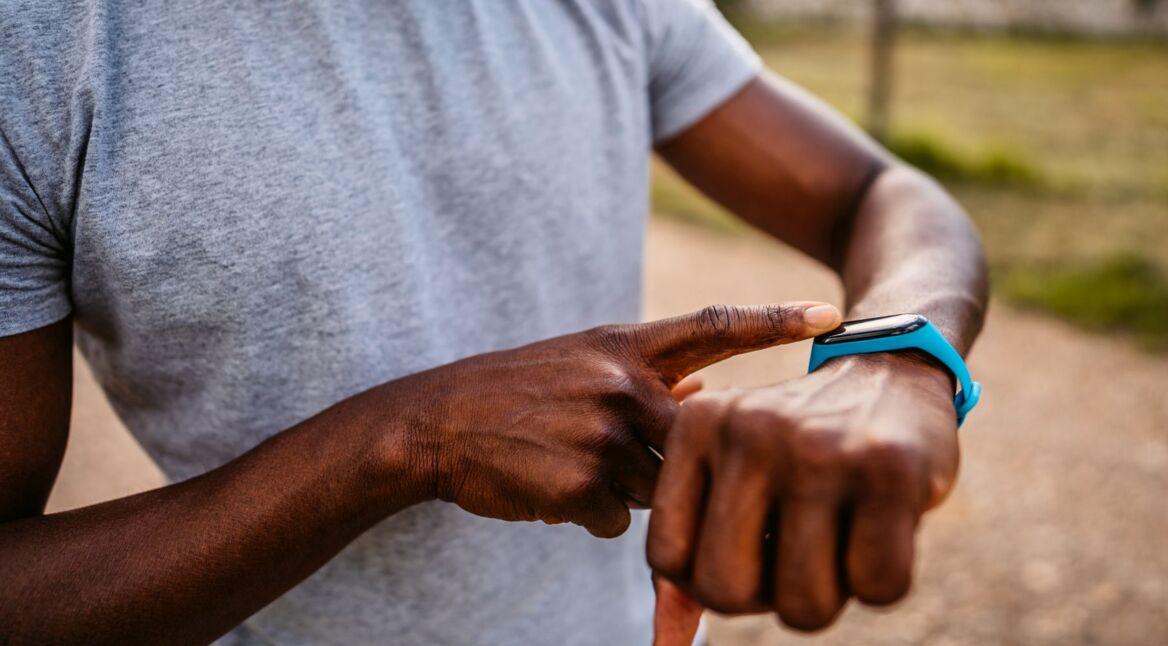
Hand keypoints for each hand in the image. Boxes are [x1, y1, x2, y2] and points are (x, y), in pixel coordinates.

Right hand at [387, 302, 841, 537]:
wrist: (433, 423)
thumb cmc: (514, 393)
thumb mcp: (580, 360)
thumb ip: (644, 376)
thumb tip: (705, 392)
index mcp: (624, 344)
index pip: (714, 326)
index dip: (775, 320)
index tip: (833, 318)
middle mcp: (623, 382)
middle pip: (701, 436)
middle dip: (684, 458)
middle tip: (620, 447)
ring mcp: (605, 433)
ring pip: (660, 487)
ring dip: (624, 489)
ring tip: (566, 461)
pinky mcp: (584, 485)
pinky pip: (619, 521)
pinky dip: (590, 513)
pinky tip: (547, 484)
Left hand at [647, 352, 958, 629]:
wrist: (891, 374)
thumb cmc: (798, 447)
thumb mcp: (732, 473)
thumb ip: (693, 548)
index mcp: (697, 425)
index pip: (667, 558)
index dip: (707, 579)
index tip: (745, 551)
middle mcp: (749, 431)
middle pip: (726, 591)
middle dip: (765, 599)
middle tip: (794, 558)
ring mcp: (819, 448)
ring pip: (803, 604)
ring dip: (827, 595)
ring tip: (837, 543)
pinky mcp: (889, 467)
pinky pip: (877, 586)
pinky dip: (882, 580)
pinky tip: (882, 529)